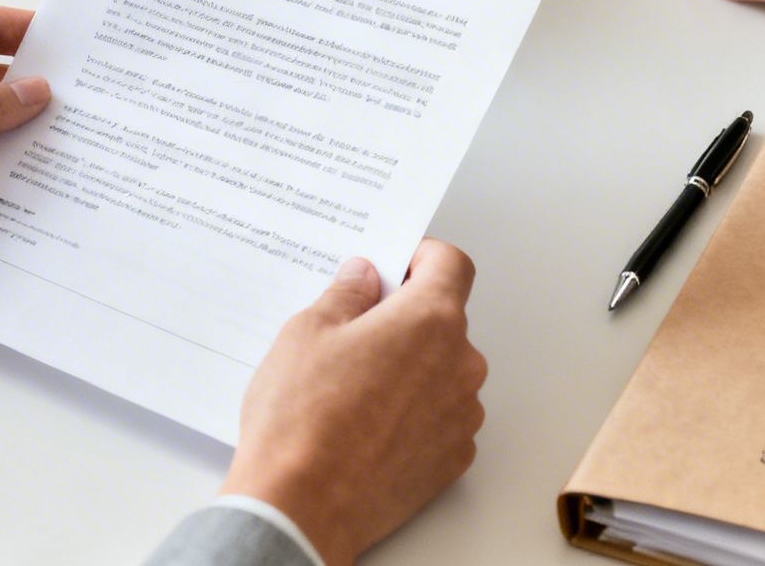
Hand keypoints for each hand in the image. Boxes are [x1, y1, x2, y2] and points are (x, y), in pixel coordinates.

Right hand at [222, 240, 486, 565]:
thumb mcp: (307, 332)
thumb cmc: (303, 421)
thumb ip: (347, 294)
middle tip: (353, 334)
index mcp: (430, 320)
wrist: (303, 506)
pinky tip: (367, 425)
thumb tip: (364, 278)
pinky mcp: (453, 458)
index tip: (397, 265)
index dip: (422, 257)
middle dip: (404, 319)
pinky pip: (440, 417)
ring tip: (353, 389)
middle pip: (444, 320)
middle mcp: (460, 364)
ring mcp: (462, 415)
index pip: (451, 264)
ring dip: (410, 368)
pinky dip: (413, 413)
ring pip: (442, 371)